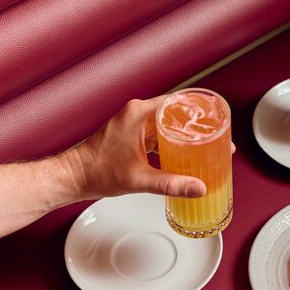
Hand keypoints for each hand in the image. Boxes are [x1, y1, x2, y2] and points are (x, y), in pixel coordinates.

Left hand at [61, 96, 207, 199]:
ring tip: (203, 146)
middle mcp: (136, 113)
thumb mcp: (140, 179)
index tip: (214, 119)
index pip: (177, 102)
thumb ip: (171, 184)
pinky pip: (158, 133)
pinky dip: (171, 142)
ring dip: (184, 134)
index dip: (199, 111)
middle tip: (215, 136)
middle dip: (195, 125)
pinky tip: (182, 155)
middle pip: (175, 112)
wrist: (74, 177)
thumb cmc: (96, 172)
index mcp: (139, 114)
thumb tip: (197, 187)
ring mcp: (133, 123)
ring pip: (167, 123)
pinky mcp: (131, 134)